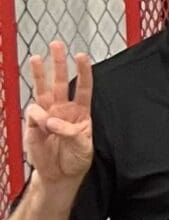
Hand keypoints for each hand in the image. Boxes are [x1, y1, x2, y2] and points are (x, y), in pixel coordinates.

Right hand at [24, 41, 92, 184]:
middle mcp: (63, 109)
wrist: (61, 175)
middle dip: (58, 63)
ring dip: (39, 74)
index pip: (83, 88)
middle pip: (60, 81)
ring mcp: (47, 115)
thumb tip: (52, 121)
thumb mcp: (83, 147)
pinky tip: (44, 125)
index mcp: (80, 112)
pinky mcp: (34, 124)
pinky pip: (34, 113)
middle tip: (57, 44)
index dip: (83, 72)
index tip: (82, 56)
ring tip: (37, 59)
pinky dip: (39, 117)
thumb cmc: (76, 160)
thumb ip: (70, 132)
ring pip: (42, 90)